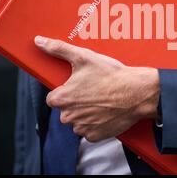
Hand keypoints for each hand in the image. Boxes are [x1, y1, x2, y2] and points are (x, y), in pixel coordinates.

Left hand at [34, 36, 160, 141]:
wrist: (137, 92)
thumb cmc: (110, 75)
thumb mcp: (83, 57)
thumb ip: (57, 49)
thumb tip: (39, 41)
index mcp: (62, 98)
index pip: (53, 98)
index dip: (66, 91)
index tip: (78, 86)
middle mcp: (68, 116)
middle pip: (65, 110)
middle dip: (76, 103)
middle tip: (93, 91)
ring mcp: (82, 128)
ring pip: (77, 121)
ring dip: (85, 114)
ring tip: (101, 100)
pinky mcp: (95, 136)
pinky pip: (89, 131)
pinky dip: (95, 124)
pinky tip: (105, 112)